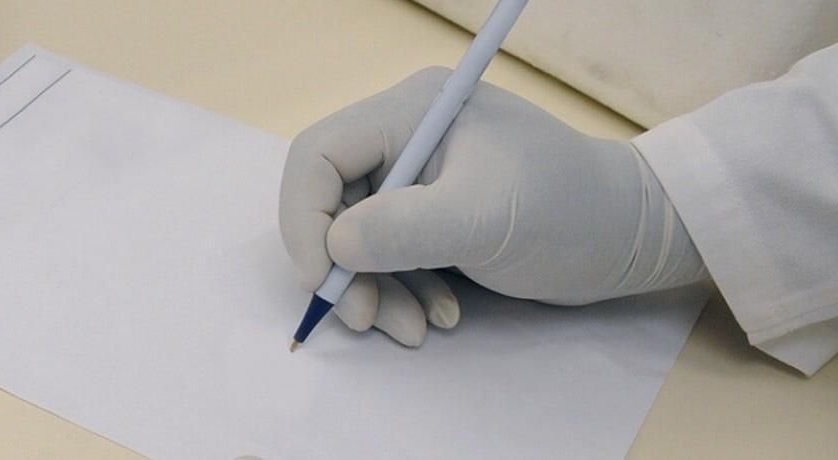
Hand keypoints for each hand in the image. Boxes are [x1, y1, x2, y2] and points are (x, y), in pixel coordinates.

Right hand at [278, 68, 708, 345]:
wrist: (635, 238)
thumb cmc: (570, 211)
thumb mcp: (486, 219)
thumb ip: (404, 229)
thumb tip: (335, 246)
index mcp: (411, 112)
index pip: (318, 156)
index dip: (306, 219)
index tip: (324, 279)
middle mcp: (405, 138)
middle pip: (331, 203)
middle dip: (344, 268)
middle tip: (366, 318)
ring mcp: (418, 178)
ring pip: (354, 239)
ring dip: (375, 291)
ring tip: (417, 328)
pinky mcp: (432, 215)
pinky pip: (386, 257)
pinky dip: (402, 292)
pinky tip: (440, 315)